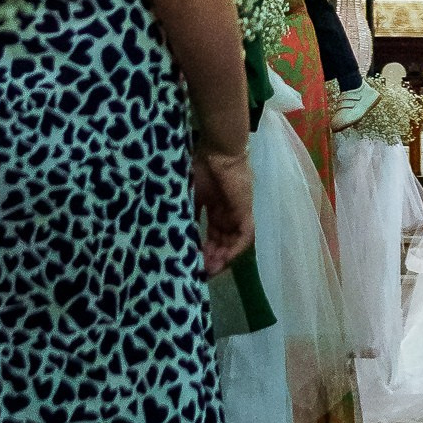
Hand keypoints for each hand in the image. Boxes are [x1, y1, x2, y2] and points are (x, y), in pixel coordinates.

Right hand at [194, 149, 254, 275]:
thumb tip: (177, 236)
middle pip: (222, 242)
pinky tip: (222, 261)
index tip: (192, 262)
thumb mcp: (190, 196)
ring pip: (232, 243)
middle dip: (211, 258)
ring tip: (208, 269)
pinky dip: (233, 251)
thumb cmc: (201, 168)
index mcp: (215, 207)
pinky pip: (243, 237)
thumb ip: (189, 215)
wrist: (217, 151)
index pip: (212, 236)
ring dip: (221, 258)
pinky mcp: (245, 212)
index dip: (202, 250)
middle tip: (199, 270)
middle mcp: (228, 213)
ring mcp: (238, 213)